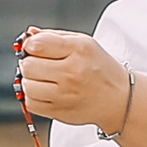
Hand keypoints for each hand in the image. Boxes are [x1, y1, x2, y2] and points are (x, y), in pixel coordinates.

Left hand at [14, 28, 128, 134]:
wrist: (119, 99)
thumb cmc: (99, 68)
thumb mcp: (83, 43)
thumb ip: (54, 36)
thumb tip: (28, 35)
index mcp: (78, 50)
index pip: (37, 44)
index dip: (29, 45)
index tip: (34, 48)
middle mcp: (72, 72)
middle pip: (28, 66)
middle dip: (29, 63)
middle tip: (39, 64)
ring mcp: (66, 94)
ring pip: (27, 86)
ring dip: (29, 81)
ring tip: (42, 79)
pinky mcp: (60, 111)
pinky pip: (31, 104)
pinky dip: (33, 97)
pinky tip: (44, 92)